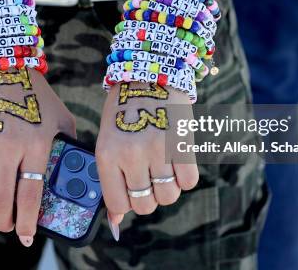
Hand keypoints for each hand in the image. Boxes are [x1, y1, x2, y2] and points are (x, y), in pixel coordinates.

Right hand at [0, 69, 75, 246]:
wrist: (2, 63)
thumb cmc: (36, 93)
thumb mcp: (61, 117)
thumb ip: (67, 143)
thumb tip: (73, 170)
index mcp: (37, 145)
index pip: (30, 194)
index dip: (26, 222)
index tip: (25, 237)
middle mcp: (9, 147)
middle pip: (3, 199)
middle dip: (3, 222)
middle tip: (5, 227)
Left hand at [96, 82, 198, 238]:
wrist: (148, 74)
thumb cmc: (123, 112)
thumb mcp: (108, 142)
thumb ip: (111, 180)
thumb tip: (115, 223)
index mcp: (107, 155)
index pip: (118, 204)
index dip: (126, 203)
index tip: (130, 191)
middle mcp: (131, 155)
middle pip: (145, 206)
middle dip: (148, 198)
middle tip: (148, 178)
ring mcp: (158, 150)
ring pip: (169, 197)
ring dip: (167, 188)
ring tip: (163, 168)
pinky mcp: (181, 143)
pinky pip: (190, 181)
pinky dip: (185, 177)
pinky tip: (177, 160)